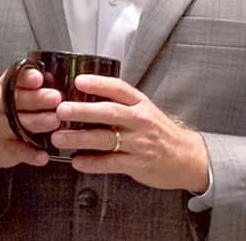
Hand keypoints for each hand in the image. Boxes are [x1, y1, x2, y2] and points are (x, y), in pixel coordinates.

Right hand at [0, 67, 59, 171]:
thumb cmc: (11, 110)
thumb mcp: (18, 92)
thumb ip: (36, 86)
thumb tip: (62, 78)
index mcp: (6, 87)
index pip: (14, 78)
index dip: (26, 78)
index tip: (39, 78)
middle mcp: (0, 106)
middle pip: (16, 100)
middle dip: (36, 98)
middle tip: (55, 98)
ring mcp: (0, 128)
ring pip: (18, 124)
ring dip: (37, 122)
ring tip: (54, 121)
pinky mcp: (5, 148)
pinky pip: (18, 151)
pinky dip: (31, 154)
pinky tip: (43, 154)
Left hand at [50, 75, 208, 191]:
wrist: (186, 157)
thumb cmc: (159, 132)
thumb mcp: (144, 110)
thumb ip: (119, 104)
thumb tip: (84, 96)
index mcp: (140, 103)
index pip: (118, 89)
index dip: (98, 83)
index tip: (78, 81)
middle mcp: (140, 121)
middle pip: (109, 112)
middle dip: (83, 110)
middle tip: (61, 109)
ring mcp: (139, 143)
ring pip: (106, 139)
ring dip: (79, 138)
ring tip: (59, 137)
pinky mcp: (137, 164)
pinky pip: (110, 163)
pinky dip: (92, 163)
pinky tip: (77, 161)